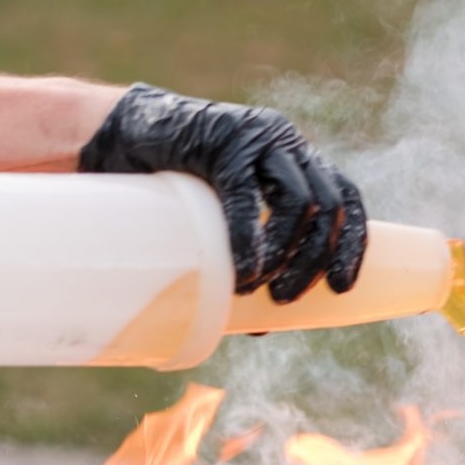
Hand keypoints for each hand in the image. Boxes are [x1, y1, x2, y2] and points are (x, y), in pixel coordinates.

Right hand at [79, 84, 367, 300]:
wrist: (112, 136)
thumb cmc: (165, 185)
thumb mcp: (217, 220)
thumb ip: (244, 260)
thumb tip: (264, 328)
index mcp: (293, 158)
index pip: (345, 198)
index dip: (352, 243)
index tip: (341, 288)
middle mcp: (283, 143)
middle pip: (328, 205)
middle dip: (315, 259)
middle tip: (284, 298)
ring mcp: (255, 137)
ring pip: (300, 200)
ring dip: (287, 253)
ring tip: (258, 289)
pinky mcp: (221, 141)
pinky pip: (246, 194)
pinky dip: (249, 237)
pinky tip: (245, 270)